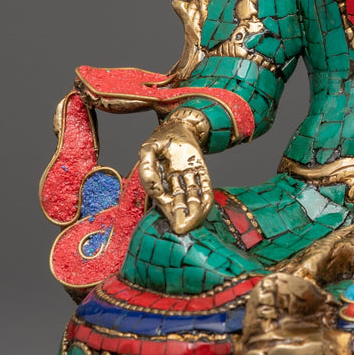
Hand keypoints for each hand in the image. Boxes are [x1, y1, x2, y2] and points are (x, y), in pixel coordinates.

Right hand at [138, 111, 212, 233]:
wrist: (179, 126)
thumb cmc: (162, 139)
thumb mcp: (149, 148)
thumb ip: (146, 164)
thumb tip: (149, 182)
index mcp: (159, 179)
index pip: (162, 197)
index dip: (166, 207)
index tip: (169, 216)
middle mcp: (174, 182)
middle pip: (178, 201)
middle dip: (180, 214)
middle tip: (183, 228)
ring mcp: (188, 177)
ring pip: (191, 196)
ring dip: (194, 209)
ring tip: (195, 221)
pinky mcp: (200, 171)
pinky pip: (204, 186)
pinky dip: (206, 196)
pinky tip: (207, 206)